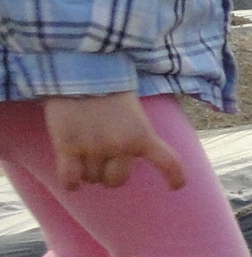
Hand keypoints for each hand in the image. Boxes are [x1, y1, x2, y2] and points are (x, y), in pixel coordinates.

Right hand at [43, 94, 186, 190]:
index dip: (174, 177)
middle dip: (110, 173)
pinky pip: (71, 178)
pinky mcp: (68, 146)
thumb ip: (137, 133)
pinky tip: (72, 179)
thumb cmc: (108, 89)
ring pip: (92, 178)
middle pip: (117, 180)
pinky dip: (71, 183)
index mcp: (143, 136)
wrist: (80, 70)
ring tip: (83, 154)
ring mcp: (94, 148)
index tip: (176, 186)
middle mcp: (120, 146)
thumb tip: (133, 154)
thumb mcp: (135, 111)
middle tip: (102, 159)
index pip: (168, 162)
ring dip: (88, 171)